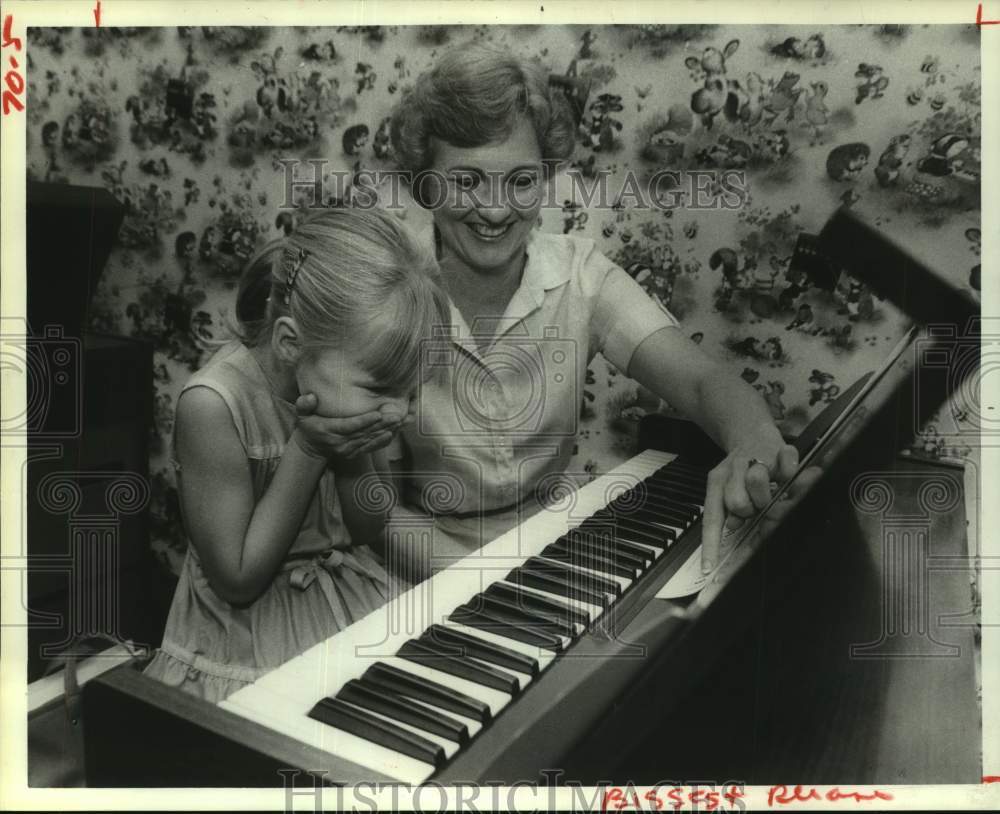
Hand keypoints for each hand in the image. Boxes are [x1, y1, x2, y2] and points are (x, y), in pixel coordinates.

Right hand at [291, 393, 403, 460]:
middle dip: (381, 425)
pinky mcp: (354, 453)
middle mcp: (339, 442)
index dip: (364, 421)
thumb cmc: (308, 425)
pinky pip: (370, 447)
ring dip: (385, 431)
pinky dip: (382, 441)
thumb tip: (310, 397)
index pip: (349, 426)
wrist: (311, 447)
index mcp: (328, 431)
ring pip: (369, 440)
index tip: (377, 414)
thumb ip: (303, 404)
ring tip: (398, 421)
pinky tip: (393, 433)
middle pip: (363, 433)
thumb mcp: (301, 414)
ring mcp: (347, 450)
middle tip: (396, 416)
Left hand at [701, 433, 798, 573]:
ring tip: (772, 487)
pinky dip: (790, 469)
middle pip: (738, 503)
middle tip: (759, 501)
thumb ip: (727, 511)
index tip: (709, 569)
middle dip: (750, 508)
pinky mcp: (778, 449)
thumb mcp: (727, 486)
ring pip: (759, 484)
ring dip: (768, 492)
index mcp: (717, 483)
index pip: (713, 519)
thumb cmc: (743, 467)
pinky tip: (787, 471)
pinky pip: (788, 465)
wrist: (750, 429)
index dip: (712, 545)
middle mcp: (733, 470)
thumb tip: (732, 526)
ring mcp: (756, 458)